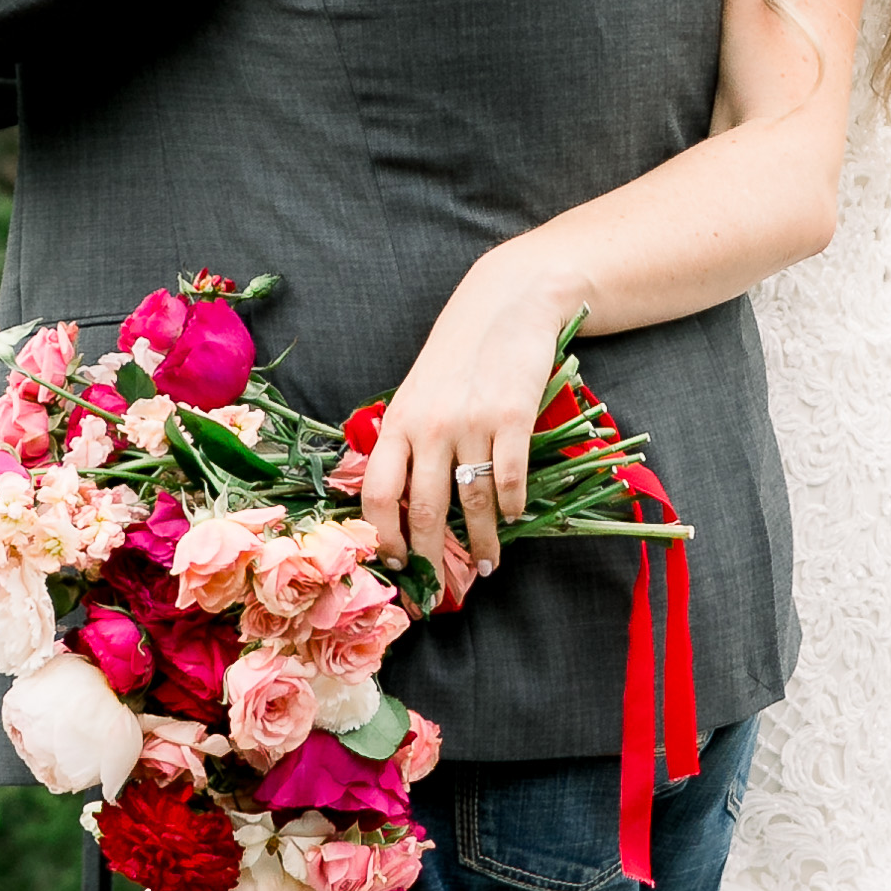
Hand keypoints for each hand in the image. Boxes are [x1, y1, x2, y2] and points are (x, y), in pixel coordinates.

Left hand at [354, 242, 574, 574]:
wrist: (507, 303)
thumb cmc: (458, 355)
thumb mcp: (417, 393)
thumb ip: (406, 441)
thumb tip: (396, 504)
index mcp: (398, 422)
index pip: (377, 494)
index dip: (385, 537)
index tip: (397, 562)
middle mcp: (429, 425)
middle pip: (424, 509)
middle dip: (432, 556)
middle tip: (440, 586)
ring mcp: (471, 421)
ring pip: (471, 502)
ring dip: (481, 542)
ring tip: (487, 564)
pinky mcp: (512, 416)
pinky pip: (508, 479)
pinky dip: (511, 508)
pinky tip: (513, 520)